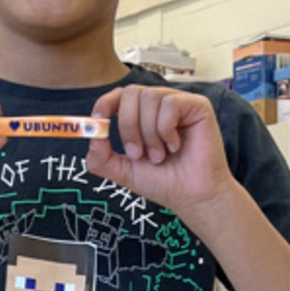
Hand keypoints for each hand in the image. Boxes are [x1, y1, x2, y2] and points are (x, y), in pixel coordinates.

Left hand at [87, 85, 235, 228]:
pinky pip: (170, 104)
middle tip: (138, 154)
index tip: (99, 123)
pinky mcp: (197, 106)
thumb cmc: (163, 182)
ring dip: (150, 134)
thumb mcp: (123, 171)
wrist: (192, 197)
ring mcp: (179, 103)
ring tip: (160, 155)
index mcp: (142, 115)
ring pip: (150, 98)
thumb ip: (101, 157)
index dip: (105, 104)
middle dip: (128, 126)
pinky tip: (176, 145)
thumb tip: (92, 134)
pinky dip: (166, 129)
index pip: (119, 95)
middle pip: (131, 93)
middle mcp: (160, 104)